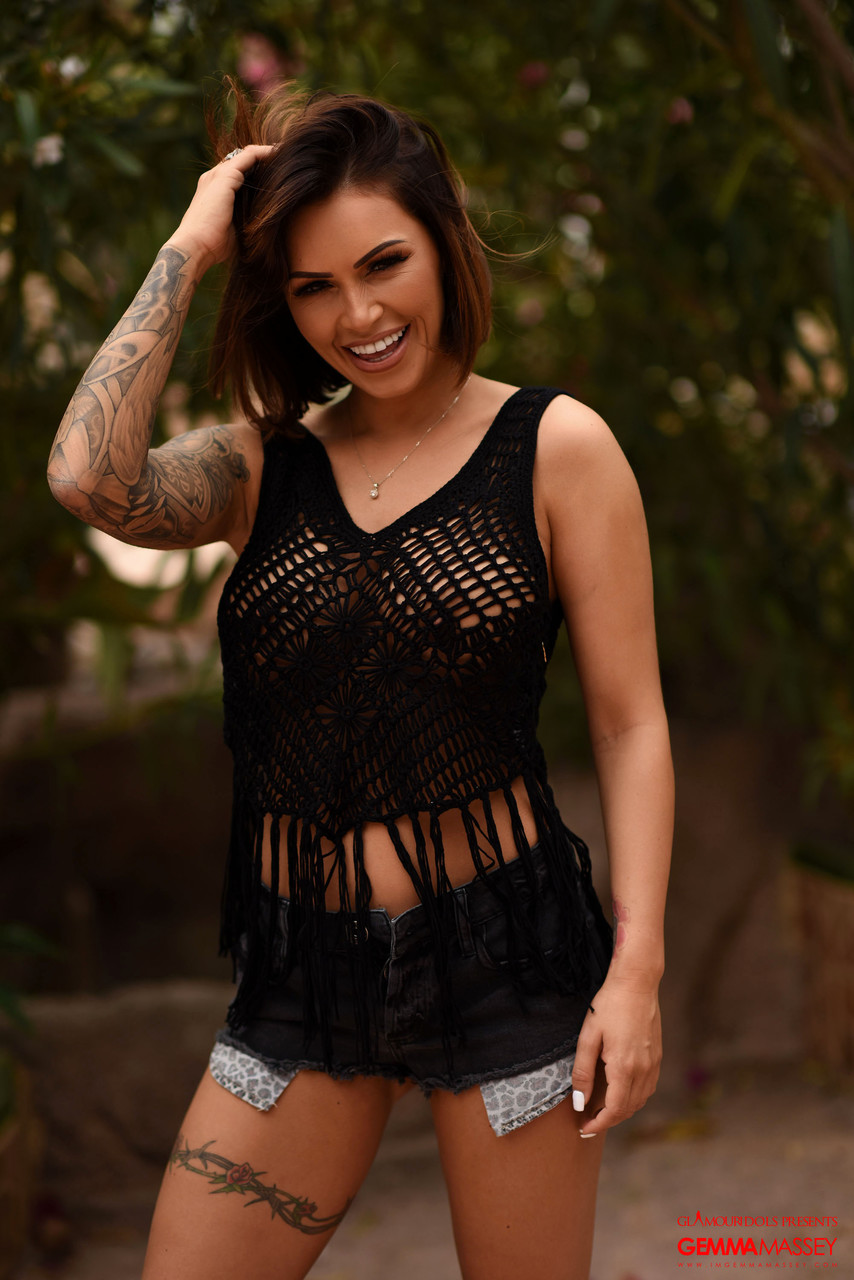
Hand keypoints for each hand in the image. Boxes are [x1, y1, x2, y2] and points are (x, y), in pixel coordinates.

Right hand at [165, 145, 274, 273]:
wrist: (195, 246)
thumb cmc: (214, 246)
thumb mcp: (234, 229)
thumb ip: (245, 219)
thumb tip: (265, 225)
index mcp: (214, 190)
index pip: (238, 172)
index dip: (257, 170)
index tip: (278, 175)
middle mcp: (214, 177)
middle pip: (242, 160)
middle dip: (264, 160)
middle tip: (286, 162)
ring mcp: (218, 175)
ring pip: (247, 155)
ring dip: (267, 154)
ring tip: (286, 155)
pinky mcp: (225, 177)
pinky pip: (249, 156)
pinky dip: (265, 154)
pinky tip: (279, 155)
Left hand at [570, 971, 661, 1136]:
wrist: (637, 983)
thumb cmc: (609, 1005)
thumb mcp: (588, 1036)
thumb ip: (583, 1072)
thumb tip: (580, 1102)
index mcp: (624, 1067)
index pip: (614, 1110)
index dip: (599, 1124)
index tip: (584, 1129)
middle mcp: (643, 1070)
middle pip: (628, 1109)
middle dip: (608, 1120)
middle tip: (588, 1122)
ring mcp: (654, 1064)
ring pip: (640, 1100)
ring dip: (622, 1110)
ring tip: (601, 1109)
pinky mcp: (658, 1056)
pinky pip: (648, 1087)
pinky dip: (634, 1097)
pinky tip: (620, 1092)